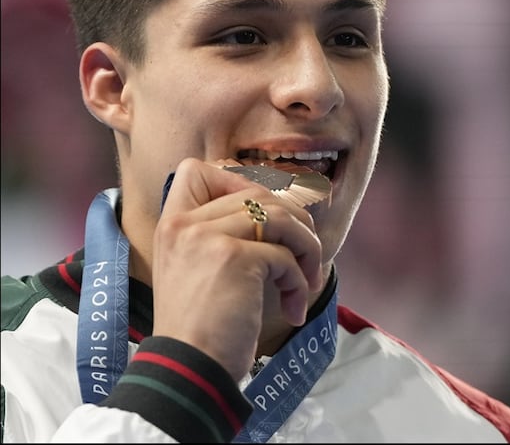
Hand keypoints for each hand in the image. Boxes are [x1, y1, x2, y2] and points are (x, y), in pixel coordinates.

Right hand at [151, 157, 323, 380]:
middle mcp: (184, 225)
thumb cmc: (203, 328)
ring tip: (306, 282)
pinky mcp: (234, 258)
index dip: (240, 180)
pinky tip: (292, 308)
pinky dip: (298, 282)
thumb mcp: (199, 270)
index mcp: (172, 226)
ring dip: (306, 249)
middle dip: (295, 223)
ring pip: (280, 216)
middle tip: (305, 257)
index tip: (264, 215)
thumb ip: (224, 235)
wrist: (189, 370)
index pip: (197, 169)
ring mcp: (207, 238)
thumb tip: (284, 205)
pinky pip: (285, 255)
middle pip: (258, 192)